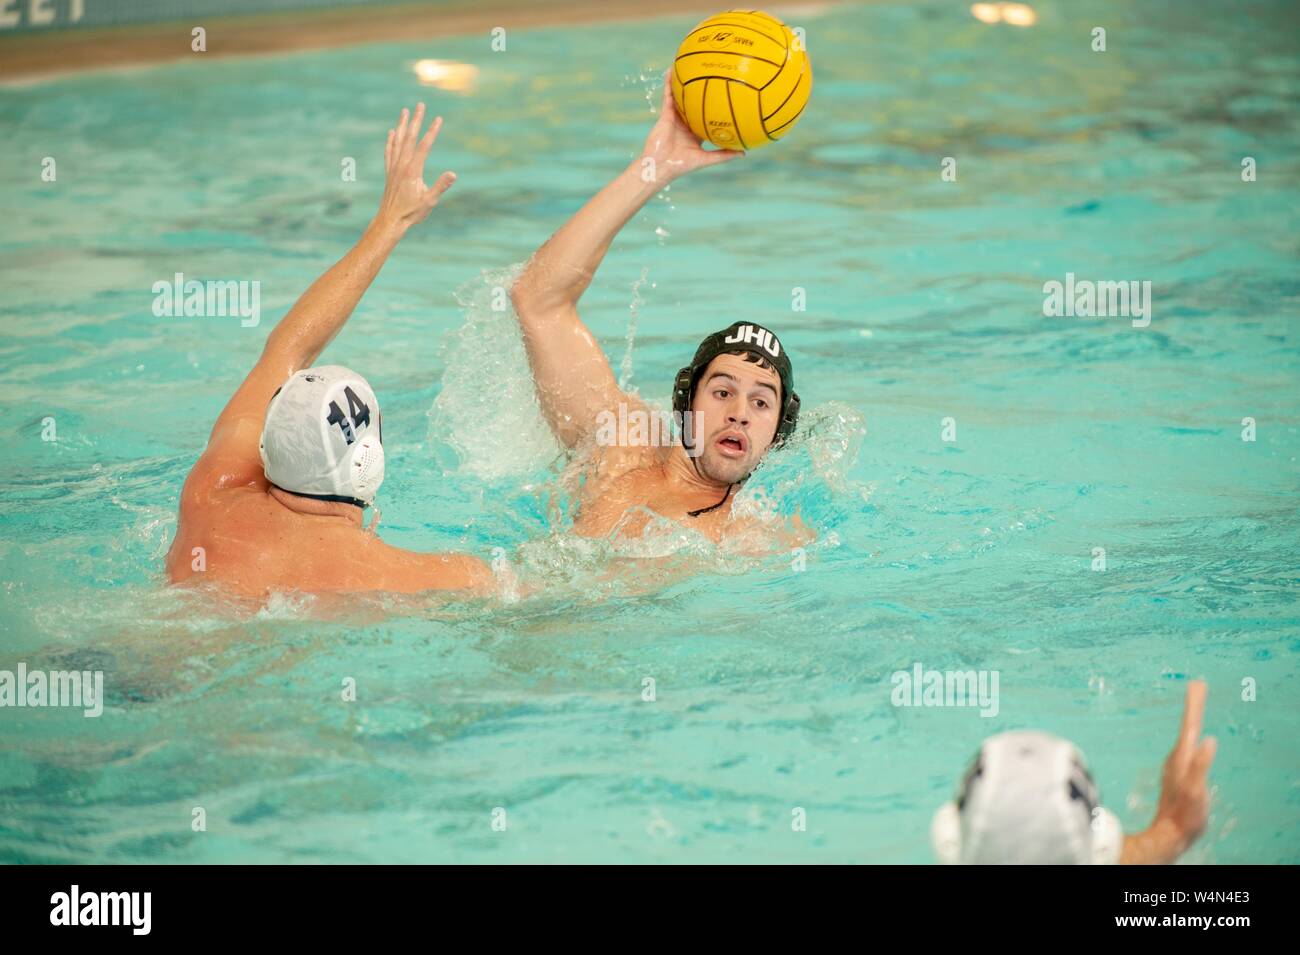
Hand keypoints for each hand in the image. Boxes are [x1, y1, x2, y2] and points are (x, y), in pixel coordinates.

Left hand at [375, 103, 455, 232]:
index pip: (424, 146)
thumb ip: (440, 186)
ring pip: (398, 141)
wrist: (390, 221)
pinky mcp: (389, 172)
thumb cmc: (411, 213)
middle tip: (420, 105)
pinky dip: (391, 140)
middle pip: (410, 138)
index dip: (432, 131)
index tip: (439, 119)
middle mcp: (401, 165)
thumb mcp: (429, 201)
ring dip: (403, 125)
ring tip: (405, 111)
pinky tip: (392, 132)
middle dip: (416, 120)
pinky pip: (389, 151)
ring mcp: (394, 167)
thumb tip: (453, 174)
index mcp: (413, 170)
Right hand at [642, 68, 743, 181]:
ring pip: (680, 97)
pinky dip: (668, 84)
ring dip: (682, 82)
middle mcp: (685, 123)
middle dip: (699, 92)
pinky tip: (671, 71)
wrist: (660, 166)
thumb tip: (743, 153)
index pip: (705, 117)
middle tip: (710, 75)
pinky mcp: (665, 114)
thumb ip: (723, 155)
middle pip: (694, 104)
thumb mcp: (706, 159)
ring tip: (688, 65)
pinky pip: (667, 96)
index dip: (713, 108)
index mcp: (695, 133)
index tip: (723, 97)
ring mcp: (675, 117)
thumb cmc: (682, 165)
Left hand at [1153, 680, 1216, 854]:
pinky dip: (1191, 734)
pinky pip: (1186, 746)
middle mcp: (1177, 758)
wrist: (1169, 833)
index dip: (1194, 704)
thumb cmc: (1185, 814)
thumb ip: (1201, 765)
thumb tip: (1208, 740)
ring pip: (1186, 735)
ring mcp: (1177, 765)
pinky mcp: (1179, 773)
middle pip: (1187, 725)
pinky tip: (1193, 737)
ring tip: (1196, 702)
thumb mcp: (1196, 790)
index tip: (1197, 684)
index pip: (1189, 725)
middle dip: (1194, 705)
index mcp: (1182, 757)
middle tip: (1198, 685)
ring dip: (1191, 717)